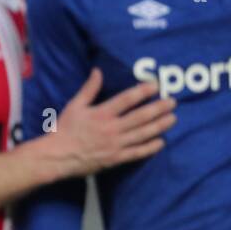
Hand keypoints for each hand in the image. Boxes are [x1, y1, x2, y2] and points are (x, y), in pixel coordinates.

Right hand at [38, 69, 175, 176]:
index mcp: (101, 113)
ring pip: (143, 133)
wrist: (57, 156)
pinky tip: (161, 141)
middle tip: (172, 102)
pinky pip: (137, 152)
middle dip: (158, 108)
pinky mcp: (116, 158)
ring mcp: (115, 144)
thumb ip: (89, 89)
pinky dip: (150, 147)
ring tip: (173, 118)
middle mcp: (111, 128)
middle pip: (140, 116)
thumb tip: (98, 71)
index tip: (156, 85)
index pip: (127, 99)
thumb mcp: (74, 105)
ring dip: (160, 125)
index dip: (143, 91)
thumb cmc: (64, 129)